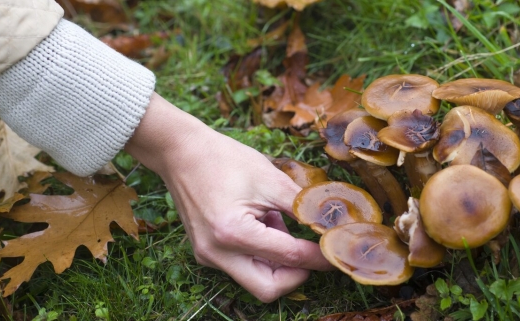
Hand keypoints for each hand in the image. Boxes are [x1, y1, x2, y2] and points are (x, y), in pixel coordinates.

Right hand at [124, 93, 332, 301]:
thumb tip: (331, 227)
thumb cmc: (224, 159)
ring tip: (278, 223)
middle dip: (296, 274)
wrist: (180, 152)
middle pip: (268, 288)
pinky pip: (241, 267)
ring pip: (255, 280)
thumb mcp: (270, 179)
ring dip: (277, 262)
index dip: (319, 256)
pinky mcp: (206, 253)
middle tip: (313, 252)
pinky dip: (260, 254)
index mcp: (233, 233)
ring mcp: (208, 256)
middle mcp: (217, 253)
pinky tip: (261, 223)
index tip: (338, 251)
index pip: (289, 257)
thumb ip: (302, 207)